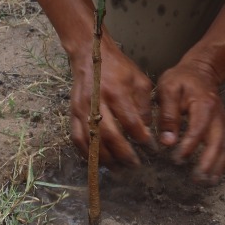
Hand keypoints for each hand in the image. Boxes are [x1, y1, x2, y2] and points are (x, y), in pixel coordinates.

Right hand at [68, 37, 153, 166]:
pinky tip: (97, 161)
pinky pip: (77, 138)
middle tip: (135, 166)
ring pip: (91, 141)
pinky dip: (86, 153)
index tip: (151, 149)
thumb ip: (143, 106)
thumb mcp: (139, 80)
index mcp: (115, 92)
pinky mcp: (73, 113)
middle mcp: (96, 102)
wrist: (89, 54)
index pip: (130, 122)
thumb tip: (146, 130)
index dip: (141, 138)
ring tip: (118, 170)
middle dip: (123, 154)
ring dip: (105, 159)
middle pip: (109, 136)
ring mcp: (82, 109)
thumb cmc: (117, 67)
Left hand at [155, 57, 224, 184]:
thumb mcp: (168, 89)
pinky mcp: (224, 128)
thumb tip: (167, 141)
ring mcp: (223, 123)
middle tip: (197, 179)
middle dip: (209, 163)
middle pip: (218, 143)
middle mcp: (218, 116)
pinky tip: (215, 174)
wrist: (201, 71)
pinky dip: (224, 162)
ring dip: (219, 166)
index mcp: (204, 105)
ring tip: (207, 182)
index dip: (189, 146)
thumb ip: (167, 114)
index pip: (198, 129)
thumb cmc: (181, 80)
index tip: (177, 159)